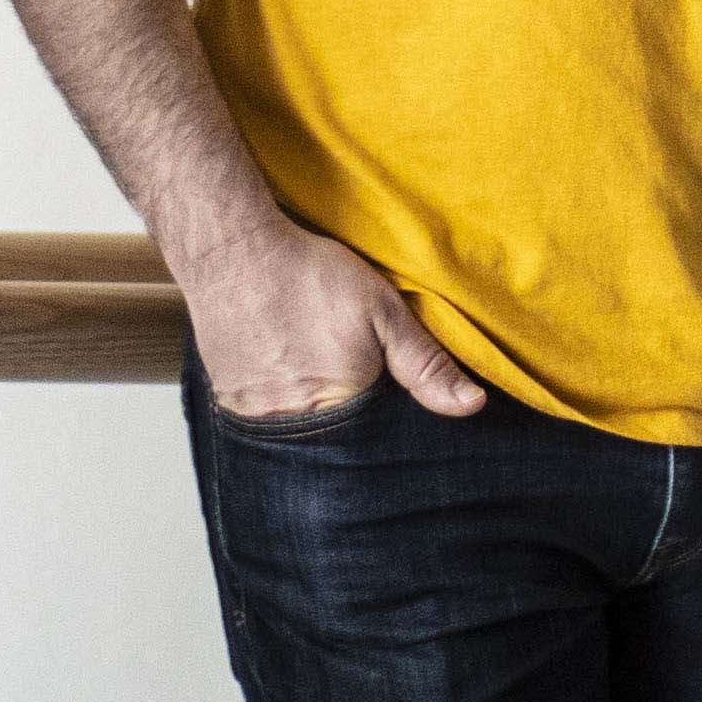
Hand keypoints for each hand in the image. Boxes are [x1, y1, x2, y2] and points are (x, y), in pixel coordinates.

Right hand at [171, 208, 488, 425]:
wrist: (232, 253)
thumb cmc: (308, 277)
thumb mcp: (382, 311)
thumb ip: (425, 363)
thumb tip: (472, 405)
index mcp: (341, 409)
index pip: (377, 446)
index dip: (388, 429)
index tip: (387, 404)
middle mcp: (295, 426)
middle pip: (335, 447)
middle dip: (350, 429)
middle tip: (344, 380)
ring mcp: (256, 419)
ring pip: (298, 438)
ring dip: (312, 420)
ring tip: (312, 377)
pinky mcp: (229, 405)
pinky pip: (263, 424)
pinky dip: (279, 408)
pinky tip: (285, 376)